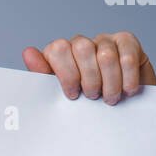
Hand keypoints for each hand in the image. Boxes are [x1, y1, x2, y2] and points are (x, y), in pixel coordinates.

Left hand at [21, 32, 155, 103]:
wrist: (122, 115)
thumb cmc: (89, 108)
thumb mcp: (63, 99)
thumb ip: (45, 77)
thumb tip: (28, 53)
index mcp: (62, 56)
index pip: (57, 49)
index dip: (66, 74)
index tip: (73, 95)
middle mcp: (81, 44)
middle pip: (82, 48)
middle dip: (89, 79)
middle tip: (93, 97)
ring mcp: (105, 40)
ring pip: (105, 55)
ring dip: (110, 83)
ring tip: (110, 98)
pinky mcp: (127, 42)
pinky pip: (127, 55)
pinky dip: (127, 78)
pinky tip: (127, 89)